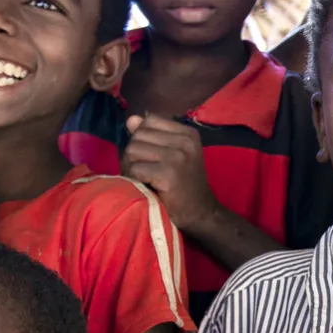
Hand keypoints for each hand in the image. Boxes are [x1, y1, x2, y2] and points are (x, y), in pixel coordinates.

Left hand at [123, 114, 222, 231]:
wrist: (202, 213)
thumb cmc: (184, 185)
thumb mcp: (174, 155)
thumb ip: (152, 136)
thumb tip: (131, 119)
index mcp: (188, 133)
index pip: (149, 121)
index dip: (142, 138)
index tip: (149, 156)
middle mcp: (184, 141)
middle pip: (138, 135)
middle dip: (133, 154)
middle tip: (143, 171)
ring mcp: (177, 156)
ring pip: (132, 150)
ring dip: (130, 166)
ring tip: (142, 179)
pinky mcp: (168, 173)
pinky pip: (135, 169)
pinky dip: (133, 179)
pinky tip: (144, 187)